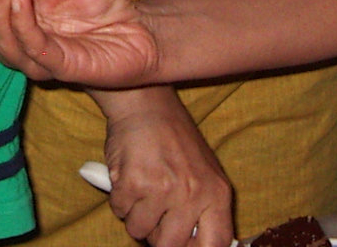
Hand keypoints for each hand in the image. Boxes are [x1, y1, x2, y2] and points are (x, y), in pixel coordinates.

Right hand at [96, 86, 232, 246]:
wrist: (146, 104)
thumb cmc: (174, 138)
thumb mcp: (203, 172)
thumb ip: (204, 209)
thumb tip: (193, 244)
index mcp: (216, 193)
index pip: (217, 244)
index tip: (182, 246)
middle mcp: (193, 194)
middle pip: (171, 246)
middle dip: (157, 236)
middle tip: (155, 216)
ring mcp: (163, 190)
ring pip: (139, 231)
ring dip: (135, 215)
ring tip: (142, 189)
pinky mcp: (134, 183)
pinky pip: (120, 211)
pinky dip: (119, 199)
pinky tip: (128, 177)